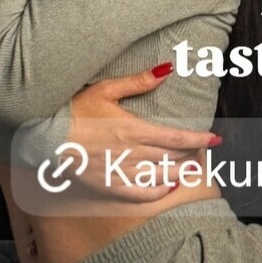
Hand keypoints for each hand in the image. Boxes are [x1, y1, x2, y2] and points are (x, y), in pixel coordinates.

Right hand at [65, 66, 223, 200]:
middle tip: (205, 152)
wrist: (46, 135)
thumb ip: (138, 81)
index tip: (215, 139)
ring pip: (161, 175)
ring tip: (194, 168)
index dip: (199, 139)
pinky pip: (141, 193)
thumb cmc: (75, 109)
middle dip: (192, 155)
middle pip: (172, 157)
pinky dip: (159, 191)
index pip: (176, 138)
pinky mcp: (109, 185)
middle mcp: (130, 152)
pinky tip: (170, 186)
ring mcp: (120, 171)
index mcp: (133, 128)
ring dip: (181, 172)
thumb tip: (166, 69)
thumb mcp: (106, 89)